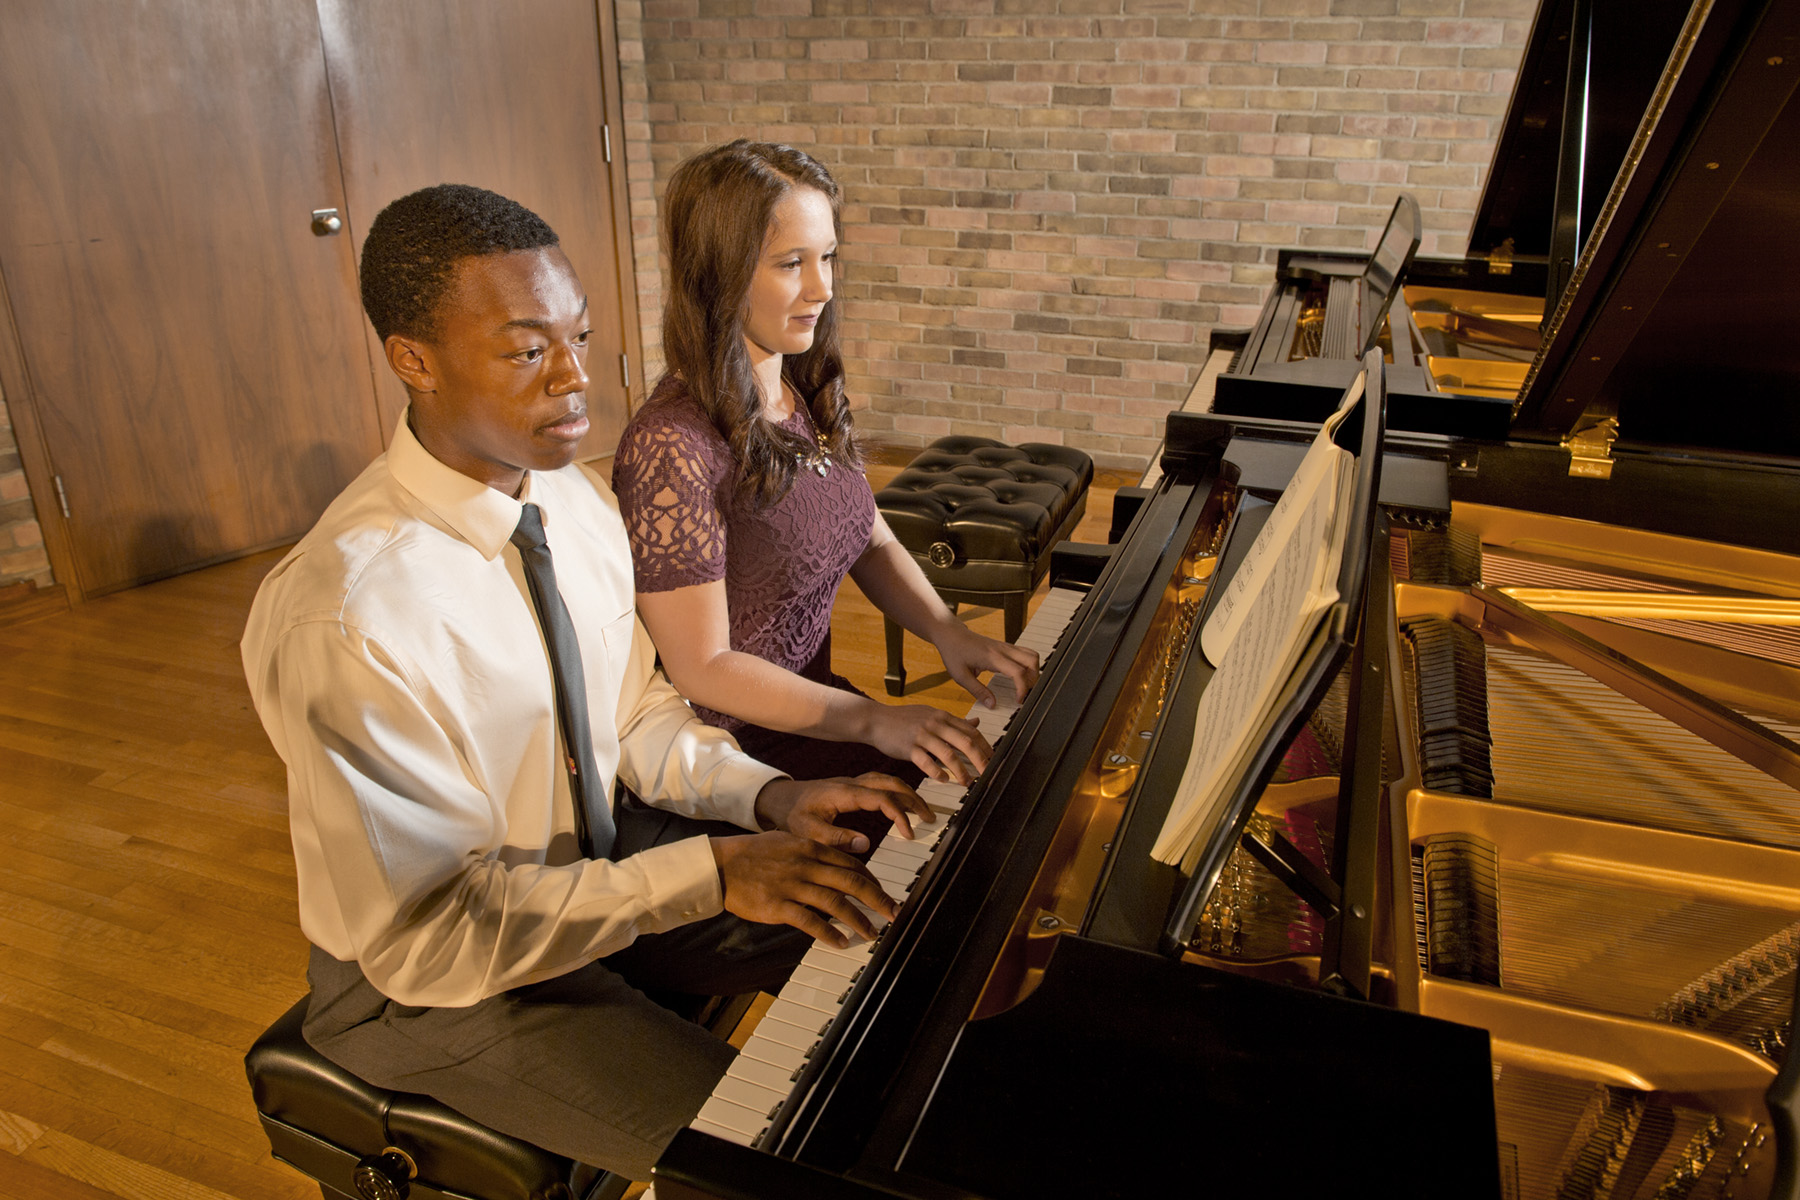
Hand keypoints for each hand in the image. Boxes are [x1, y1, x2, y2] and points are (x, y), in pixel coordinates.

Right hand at [710, 832, 896, 946]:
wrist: (721, 864)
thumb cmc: (752, 854)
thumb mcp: (787, 841)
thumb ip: (813, 851)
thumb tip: (837, 861)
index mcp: (810, 848)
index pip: (851, 864)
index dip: (872, 880)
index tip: (883, 892)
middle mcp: (806, 865)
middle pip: (852, 882)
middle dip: (878, 899)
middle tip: (893, 912)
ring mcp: (793, 886)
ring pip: (836, 903)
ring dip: (858, 920)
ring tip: (872, 932)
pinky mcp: (778, 906)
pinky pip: (810, 922)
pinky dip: (828, 933)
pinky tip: (841, 942)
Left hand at [754, 772, 934, 853]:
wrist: (780, 800)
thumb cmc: (792, 816)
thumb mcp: (808, 831)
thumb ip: (835, 838)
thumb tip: (865, 844)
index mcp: (844, 793)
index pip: (881, 798)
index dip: (899, 815)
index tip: (909, 834)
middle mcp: (852, 784)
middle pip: (891, 783)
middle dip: (913, 799)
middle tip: (929, 818)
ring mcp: (853, 783)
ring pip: (888, 780)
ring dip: (908, 794)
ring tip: (922, 812)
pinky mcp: (852, 787)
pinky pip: (881, 783)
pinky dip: (897, 791)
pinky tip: (903, 805)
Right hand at [862, 701, 993, 785]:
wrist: (875, 719)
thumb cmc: (904, 719)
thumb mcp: (931, 714)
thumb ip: (954, 721)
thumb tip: (976, 723)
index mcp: (943, 717)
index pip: (971, 731)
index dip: (985, 746)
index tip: (994, 760)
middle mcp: (936, 724)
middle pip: (965, 742)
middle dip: (980, 760)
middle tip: (988, 774)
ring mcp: (922, 735)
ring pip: (948, 754)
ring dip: (961, 771)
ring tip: (967, 782)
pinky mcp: (909, 747)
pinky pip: (926, 761)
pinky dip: (937, 772)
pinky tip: (943, 780)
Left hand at [933, 621, 1039, 710]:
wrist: (951, 634)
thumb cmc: (954, 653)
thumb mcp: (961, 676)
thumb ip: (978, 691)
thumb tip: (992, 705)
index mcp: (993, 657)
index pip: (1018, 672)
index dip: (1023, 688)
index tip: (1018, 700)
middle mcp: (1003, 650)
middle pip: (1032, 660)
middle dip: (1034, 679)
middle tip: (1025, 693)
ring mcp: (1006, 647)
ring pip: (1031, 655)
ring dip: (1033, 671)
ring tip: (1024, 686)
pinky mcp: (1005, 647)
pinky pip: (1024, 654)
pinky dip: (1028, 666)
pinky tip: (1018, 677)